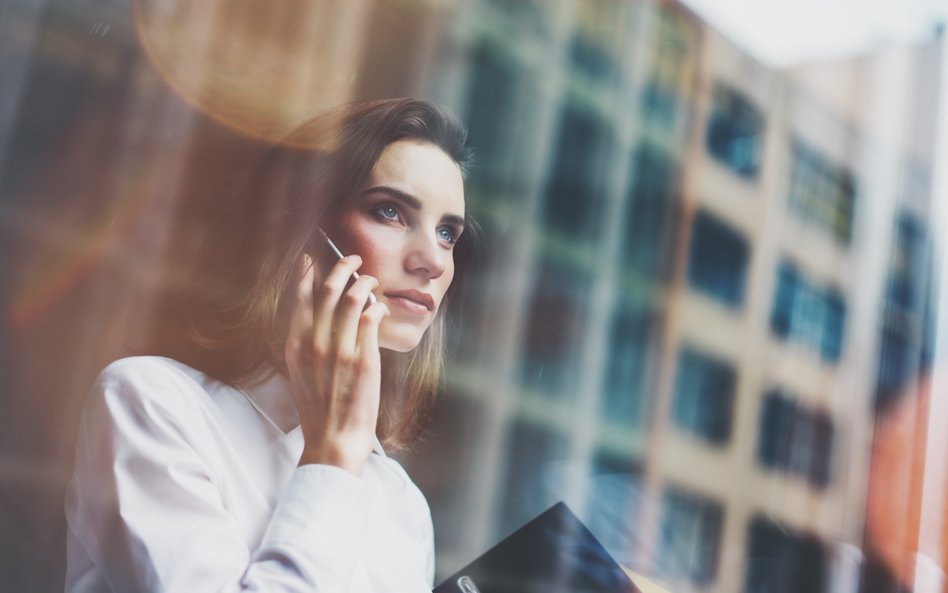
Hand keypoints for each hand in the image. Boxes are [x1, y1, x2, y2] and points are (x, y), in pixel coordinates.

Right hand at [284, 253, 388, 475]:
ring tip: (371, 280)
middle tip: (353, 259)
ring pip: (352, 299)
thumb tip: (320, 320)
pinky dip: (377, 307)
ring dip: (364, 283)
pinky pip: (371, 319)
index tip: (311, 257)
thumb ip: (307, 345)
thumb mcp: (302, 373)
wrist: (333, 441)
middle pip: (328, 290)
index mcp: (296, 346)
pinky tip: (380, 307)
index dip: (306, 273)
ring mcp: (339, 350)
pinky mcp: (363, 359)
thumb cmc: (320, 411)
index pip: (300, 298)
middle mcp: (315, 344)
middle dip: (342, 267)